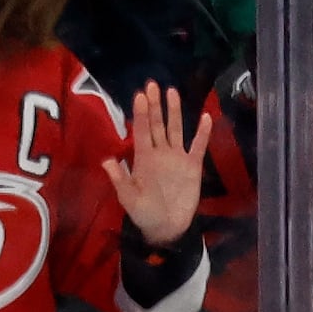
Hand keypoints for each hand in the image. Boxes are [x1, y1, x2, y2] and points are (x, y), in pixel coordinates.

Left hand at [108, 84, 202, 246]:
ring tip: (172, 92)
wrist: (166, 227)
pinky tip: (205, 118)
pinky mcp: (193, 166)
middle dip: (155, 105)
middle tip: (153, 84)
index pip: (141, 130)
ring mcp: (177, 157)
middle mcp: (160, 152)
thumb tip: (107, 160)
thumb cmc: (144, 212)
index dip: (140, 113)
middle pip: (157, 124)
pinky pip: (198, 146)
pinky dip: (202, 133)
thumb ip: (120, 179)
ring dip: (174, 112)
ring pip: (176, 129)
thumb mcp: (128, 198)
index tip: (139, 95)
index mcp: (143, 158)